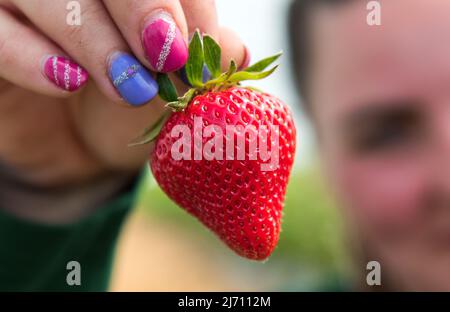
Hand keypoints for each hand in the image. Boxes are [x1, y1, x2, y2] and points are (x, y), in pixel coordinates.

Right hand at [0, 0, 248, 187]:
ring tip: (127, 85)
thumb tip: (236, 48)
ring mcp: (18, 2)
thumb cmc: (128, 104)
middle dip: (138, 3)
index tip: (199, 46)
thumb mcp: (169, 87)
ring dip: (90, 33)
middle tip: (165, 54)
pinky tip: (66, 83)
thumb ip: (202, 60)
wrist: (77, 144)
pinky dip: (27, 53)